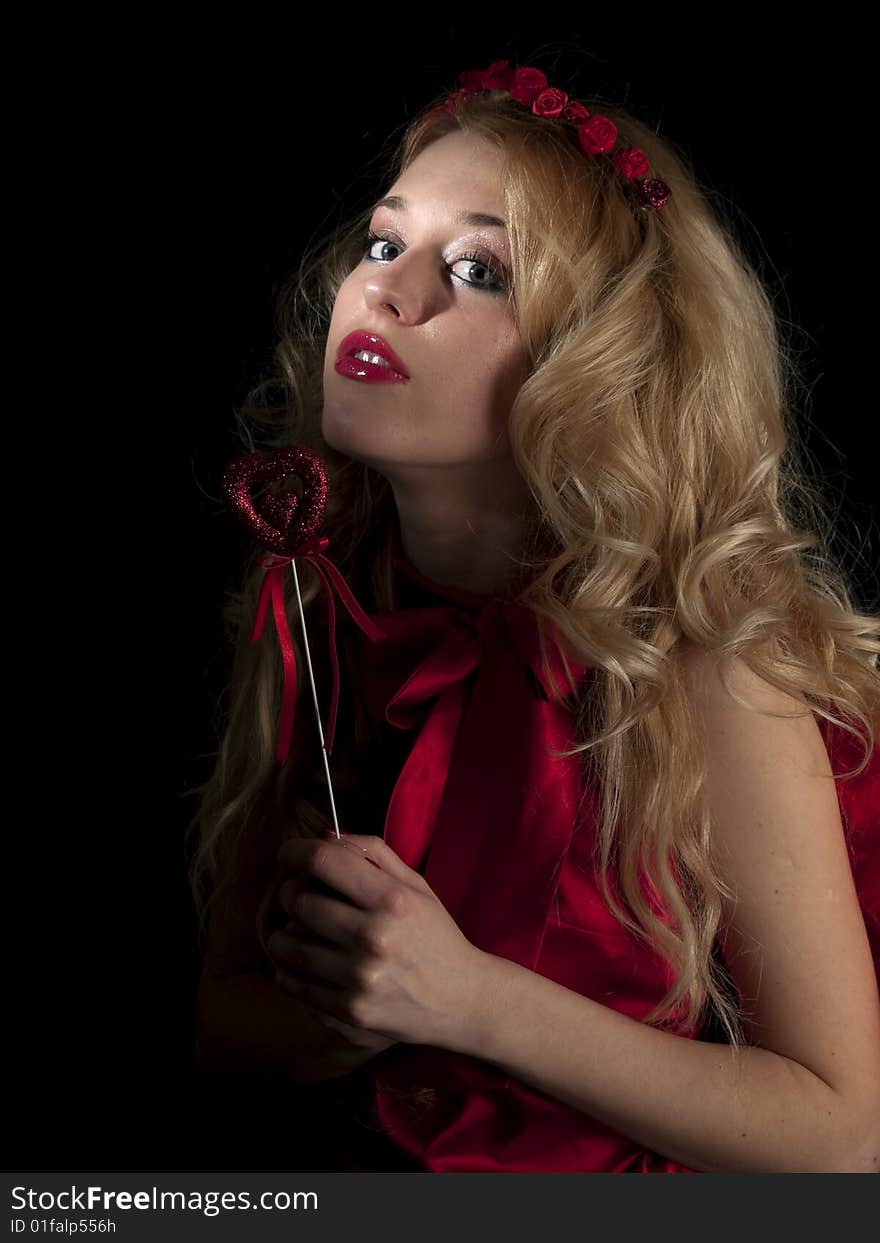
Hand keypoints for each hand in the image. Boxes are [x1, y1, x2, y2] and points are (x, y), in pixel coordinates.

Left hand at [267, 833, 486, 1049]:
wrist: (461, 999)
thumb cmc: (436, 936)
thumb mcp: (416, 886)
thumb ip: (373, 853)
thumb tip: (324, 836)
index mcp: (392, 900)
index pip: (323, 862)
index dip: (295, 852)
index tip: (289, 854)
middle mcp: (373, 937)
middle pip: (299, 901)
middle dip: (290, 892)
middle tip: (297, 894)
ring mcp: (358, 979)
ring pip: (286, 944)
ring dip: (284, 932)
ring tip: (297, 929)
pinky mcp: (348, 1012)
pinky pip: (292, 983)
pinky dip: (288, 968)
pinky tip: (302, 961)